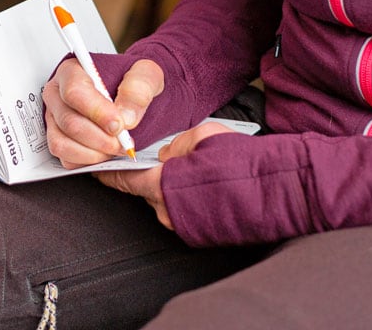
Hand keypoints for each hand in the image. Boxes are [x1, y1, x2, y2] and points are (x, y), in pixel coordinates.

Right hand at [42, 57, 163, 167]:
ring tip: (116, 147)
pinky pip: (65, 158)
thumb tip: (126, 115)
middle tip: (123, 141)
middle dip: (99, 137)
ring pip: (62, 143)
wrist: (133, 93)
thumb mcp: (146, 73)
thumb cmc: (133, 79)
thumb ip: (139, 88)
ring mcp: (55, 118)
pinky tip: (105, 152)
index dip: (96, 111)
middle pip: (68, 121)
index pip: (74, 91)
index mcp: (72, 70)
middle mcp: (58, 94)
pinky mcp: (58, 138)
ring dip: (93, 152)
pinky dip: (87, 161)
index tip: (118, 124)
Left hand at [95, 121, 236, 230]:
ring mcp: (182, 227)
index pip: (123, 180)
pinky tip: (207, 186)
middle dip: (153, 174)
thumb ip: (175, 144)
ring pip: (166, 201)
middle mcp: (167, 212)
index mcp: (162, 185)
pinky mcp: (198, 236)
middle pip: (146, 190)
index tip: (97, 166)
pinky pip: (182, 212)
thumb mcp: (202, 135)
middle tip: (172, 159)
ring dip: (174, 187)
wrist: (274, 193)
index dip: (109, 171)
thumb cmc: (240, 164)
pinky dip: (187, 199)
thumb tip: (167, 154)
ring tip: (199, 171)